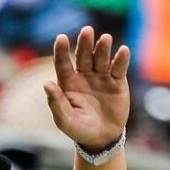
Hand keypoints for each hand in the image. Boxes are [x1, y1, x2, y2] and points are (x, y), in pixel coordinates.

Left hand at [44, 25, 131, 154]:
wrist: (102, 139)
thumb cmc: (79, 129)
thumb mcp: (65, 120)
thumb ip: (56, 103)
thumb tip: (46, 84)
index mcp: (68, 82)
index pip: (63, 63)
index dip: (61, 50)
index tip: (61, 37)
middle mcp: (84, 75)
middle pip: (83, 55)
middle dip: (85, 43)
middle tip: (87, 31)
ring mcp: (101, 77)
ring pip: (101, 58)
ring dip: (103, 48)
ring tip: (105, 38)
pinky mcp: (117, 82)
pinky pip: (119, 68)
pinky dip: (121, 59)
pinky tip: (123, 51)